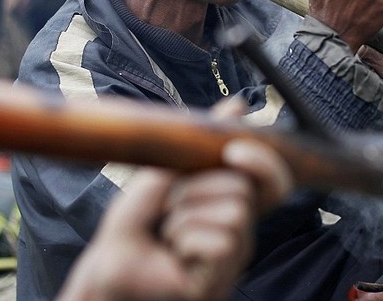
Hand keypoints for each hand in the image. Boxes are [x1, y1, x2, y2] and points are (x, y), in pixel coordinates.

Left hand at [57, 140, 292, 300]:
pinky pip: (221, 242)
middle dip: (196, 188)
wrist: (109, 265)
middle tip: (169, 204)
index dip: (265, 162)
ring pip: (235, 212)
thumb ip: (201, 145)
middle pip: (244, 189)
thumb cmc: (136, 222)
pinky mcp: (223, 278)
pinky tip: (174, 252)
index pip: (272, 180)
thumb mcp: (165, 172)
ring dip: (187, 214)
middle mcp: (240, 228)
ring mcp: (234, 255)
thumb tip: (238, 105)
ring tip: (168, 230)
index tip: (233, 150)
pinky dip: (186, 238)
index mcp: (230, 201)